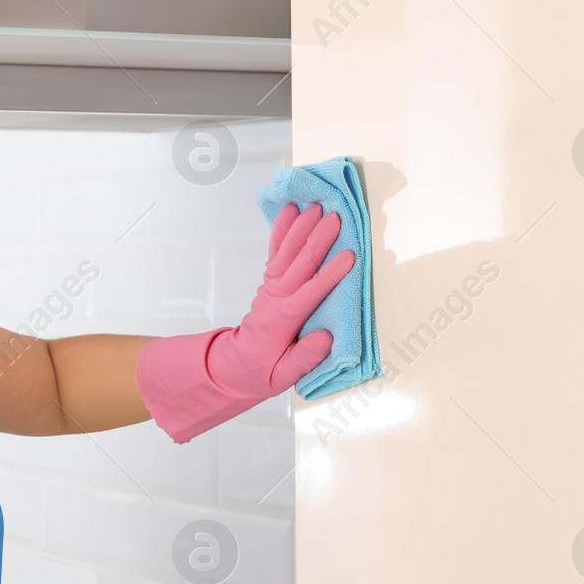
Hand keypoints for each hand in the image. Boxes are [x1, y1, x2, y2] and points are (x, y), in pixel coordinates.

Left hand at [209, 203, 353, 399]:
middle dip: (318, 240)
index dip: (329, 275)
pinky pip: (275, 251)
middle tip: (335, 217)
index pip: (310, 293)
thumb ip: (304, 358)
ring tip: (316, 206)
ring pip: (287, 252)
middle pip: (299, 264)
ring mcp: (271, 286)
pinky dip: (281, 229)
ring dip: (302, 228)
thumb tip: (326, 338)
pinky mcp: (270, 282)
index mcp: (283, 320)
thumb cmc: (263, 372)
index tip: (349, 256)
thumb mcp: (283, 377)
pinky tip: (289, 211)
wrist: (234, 366)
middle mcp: (276, 297)